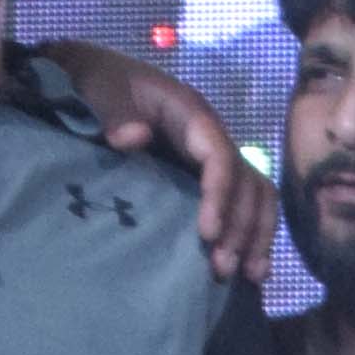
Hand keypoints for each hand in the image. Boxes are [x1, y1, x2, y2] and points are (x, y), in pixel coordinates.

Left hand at [42, 37, 276, 280]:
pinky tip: (250, 267)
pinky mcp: (208, 174)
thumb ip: (116, 113)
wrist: (98, 78)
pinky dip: (252, 233)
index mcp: (191, 114)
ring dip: (255, 235)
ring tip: (248, 275)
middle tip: (222, 266)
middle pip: (247, 181)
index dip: (220, 195)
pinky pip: (244, 202)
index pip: (220, 156)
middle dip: (240, 226)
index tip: (207, 233)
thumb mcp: (102, 90)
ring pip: (256, 195)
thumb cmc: (101, 84)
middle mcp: (213, 136)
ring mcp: (215, 156)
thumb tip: (135, 137)